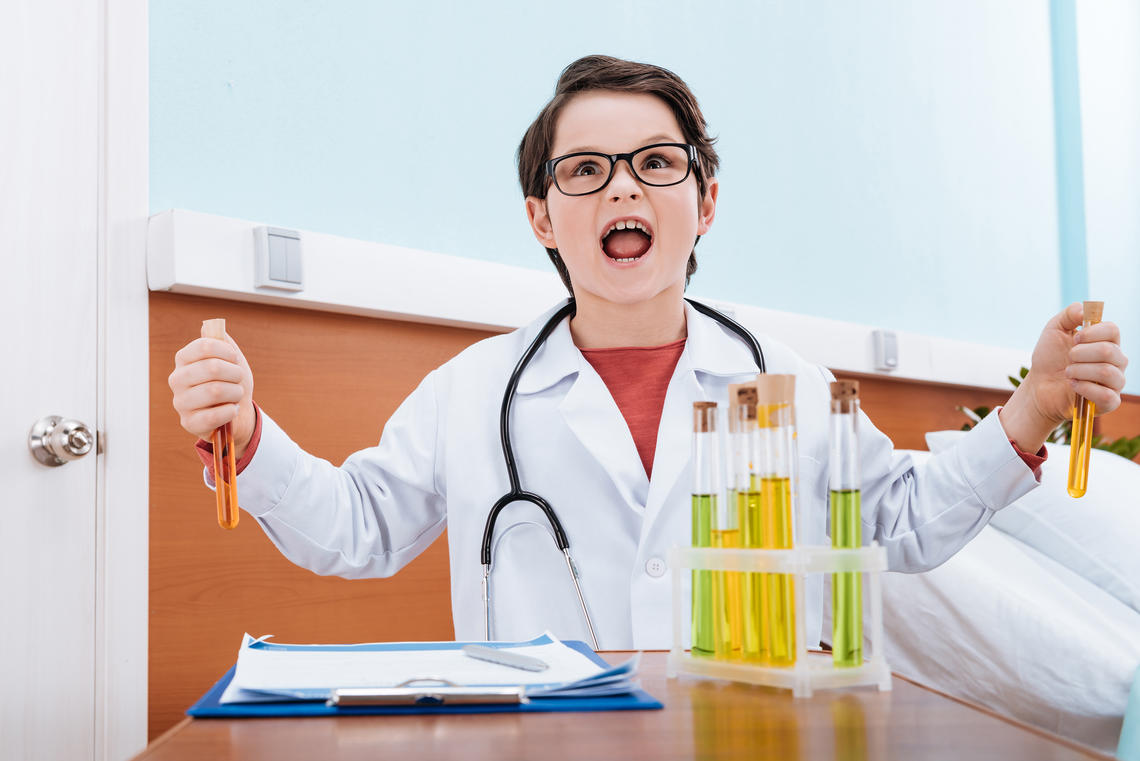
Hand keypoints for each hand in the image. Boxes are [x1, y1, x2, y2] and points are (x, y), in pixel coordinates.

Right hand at [168, 331, 256, 459]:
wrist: (238, 413)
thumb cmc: (232, 383)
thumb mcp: (231, 360)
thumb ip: (222, 342)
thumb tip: (208, 326)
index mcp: (184, 359)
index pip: (204, 346)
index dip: (227, 352)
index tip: (235, 359)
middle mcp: (177, 379)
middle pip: (212, 367)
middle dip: (235, 374)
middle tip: (238, 379)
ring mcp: (180, 402)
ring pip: (215, 391)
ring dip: (235, 393)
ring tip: (236, 395)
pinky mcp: (188, 423)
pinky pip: (214, 415)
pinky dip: (231, 411)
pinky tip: (231, 410)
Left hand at [1001, 303, 1127, 451]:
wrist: (1039, 385)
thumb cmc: (1050, 358)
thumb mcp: (1054, 330)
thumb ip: (1069, 315)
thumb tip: (1084, 310)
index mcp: (1107, 341)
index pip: (1113, 330)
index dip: (1091, 333)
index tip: (1073, 339)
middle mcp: (1116, 360)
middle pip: (1109, 351)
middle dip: (1079, 354)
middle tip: (1067, 358)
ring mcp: (1115, 382)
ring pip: (1107, 372)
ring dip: (1079, 371)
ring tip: (1067, 373)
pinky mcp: (1109, 402)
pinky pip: (1108, 395)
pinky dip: (1085, 388)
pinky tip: (1073, 385)